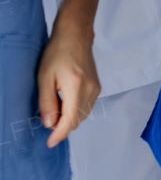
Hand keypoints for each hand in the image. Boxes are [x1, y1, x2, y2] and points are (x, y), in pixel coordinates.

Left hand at [36, 22, 100, 146]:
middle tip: (45, 119)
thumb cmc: (56, 53)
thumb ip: (47, 102)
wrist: (76, 36)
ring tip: (53, 109)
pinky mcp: (97, 87)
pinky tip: (64, 103)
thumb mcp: (44, 78)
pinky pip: (86, 107)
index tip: (49, 143)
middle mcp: (90, 90)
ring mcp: (96, 89)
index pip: (70, 120)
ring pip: (83, 115)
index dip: (59, 134)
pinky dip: (75, 111)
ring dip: (68, 119)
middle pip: (78, 120)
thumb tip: (50, 124)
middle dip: (62, 126)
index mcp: (76, 87)